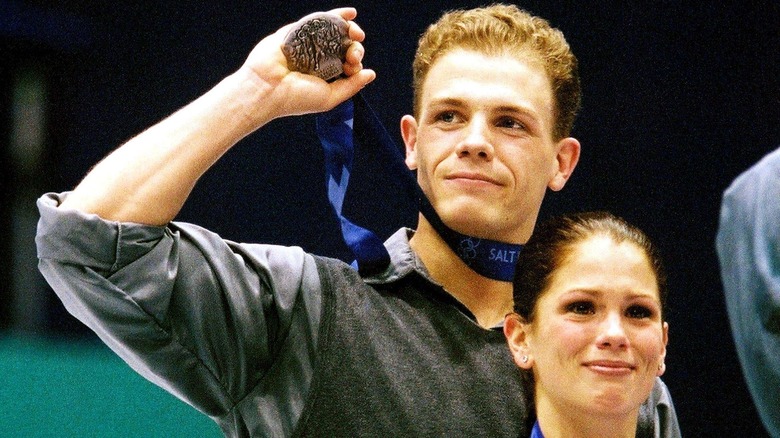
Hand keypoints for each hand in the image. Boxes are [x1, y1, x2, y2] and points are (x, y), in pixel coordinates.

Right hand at [239, 7, 375, 122]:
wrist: (267, 88)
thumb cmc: (295, 98)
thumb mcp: (330, 97)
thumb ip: (351, 86)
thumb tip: (371, 73)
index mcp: (325, 75)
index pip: (348, 64)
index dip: (355, 61)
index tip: (352, 66)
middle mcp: (317, 59)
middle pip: (343, 47)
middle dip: (354, 47)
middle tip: (352, 54)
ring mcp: (307, 44)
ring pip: (334, 33)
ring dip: (349, 30)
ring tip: (356, 32)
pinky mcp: (297, 32)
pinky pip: (319, 20)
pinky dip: (337, 15)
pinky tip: (351, 14)